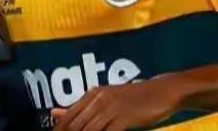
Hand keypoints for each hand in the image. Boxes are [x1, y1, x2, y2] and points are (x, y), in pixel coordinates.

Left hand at [51, 78, 179, 130]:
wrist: (162, 91)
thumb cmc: (134, 99)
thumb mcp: (106, 100)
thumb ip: (81, 107)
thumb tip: (54, 113)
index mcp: (92, 94)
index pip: (68, 117)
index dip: (60, 130)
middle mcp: (99, 98)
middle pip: (76, 126)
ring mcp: (111, 107)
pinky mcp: (124, 117)